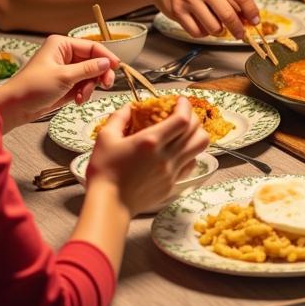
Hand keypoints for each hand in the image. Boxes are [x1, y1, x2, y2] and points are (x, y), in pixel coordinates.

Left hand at [0, 35, 116, 130]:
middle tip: (105, 85)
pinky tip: (78, 101)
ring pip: (90, 75)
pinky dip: (84, 93)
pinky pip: (83, 85)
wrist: (15, 108)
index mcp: (62, 45)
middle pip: (94, 61)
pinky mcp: (65, 83)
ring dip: (90, 87)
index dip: (106, 56)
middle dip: (98, 75)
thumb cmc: (33, 88)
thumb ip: (88, 69)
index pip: (92, 46)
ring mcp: (66, 70)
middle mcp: (65, 55)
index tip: (117, 67)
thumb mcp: (64, 76)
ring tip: (82, 97)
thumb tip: (108, 63)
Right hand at [85, 97, 209, 215]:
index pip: (183, 119)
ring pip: (199, 148)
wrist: (109, 205)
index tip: (180, 100)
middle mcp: (166, 156)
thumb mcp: (105, 138)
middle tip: (183, 113)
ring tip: (185, 131)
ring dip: (196, 134)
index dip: (186, 106)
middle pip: (196, 131)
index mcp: (151, 141)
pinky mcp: (172, 183)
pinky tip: (179, 150)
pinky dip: (190, 153)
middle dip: (193, 117)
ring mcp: (172, 171)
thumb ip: (119, 118)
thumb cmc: (104, 172)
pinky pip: (191, 164)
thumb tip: (130, 107)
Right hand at [136, 0, 257, 37]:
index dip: (251, 12)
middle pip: (229, 15)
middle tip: (241, 33)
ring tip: (217, 26)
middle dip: (238, 29)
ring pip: (214, 28)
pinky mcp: (177, 12)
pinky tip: (202, 25)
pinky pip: (197, 32)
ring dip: (219, 31)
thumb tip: (245, 15)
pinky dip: (203, 33)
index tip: (255, 21)